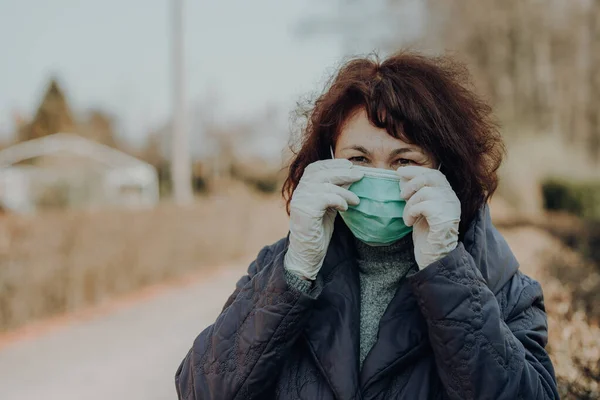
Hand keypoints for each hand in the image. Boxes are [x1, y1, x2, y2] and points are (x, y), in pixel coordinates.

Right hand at [284, 159, 363, 279]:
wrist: (307, 253)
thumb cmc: (318, 230)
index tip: (350, 165)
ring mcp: (300, 200)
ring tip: (356, 200)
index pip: (315, 167)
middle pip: (321, 172)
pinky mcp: (305, 211)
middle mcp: (299, 192)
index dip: (333, 163)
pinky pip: (325, 198)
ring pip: (325, 185)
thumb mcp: (329, 207)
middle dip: (342, 172)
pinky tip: (345, 208)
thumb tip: (351, 177)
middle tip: (360, 175)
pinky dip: (339, 200)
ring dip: (345, 190)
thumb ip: (335, 192)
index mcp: (303, 188)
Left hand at [396, 166, 460, 269]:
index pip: (435, 174)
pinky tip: (409, 222)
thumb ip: (414, 194)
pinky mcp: (445, 219)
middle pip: (432, 177)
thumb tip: (402, 177)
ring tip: (407, 217)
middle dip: (412, 182)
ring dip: (409, 204)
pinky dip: (411, 212)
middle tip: (401, 195)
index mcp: (447, 195)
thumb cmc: (425, 234)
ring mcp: (450, 209)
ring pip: (425, 192)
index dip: (416, 171)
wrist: (433, 257)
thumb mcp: (418, 209)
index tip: (400, 172)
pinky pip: (424, 206)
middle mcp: (452, 199)